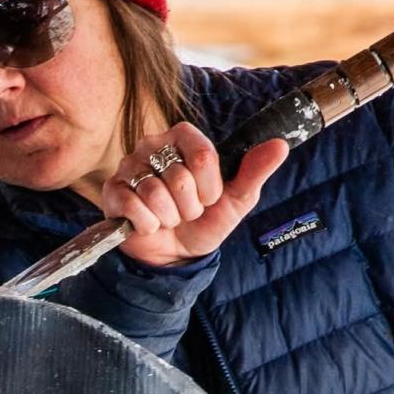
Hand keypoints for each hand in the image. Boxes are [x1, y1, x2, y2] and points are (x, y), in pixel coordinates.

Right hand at [101, 123, 289, 267]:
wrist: (176, 256)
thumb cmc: (205, 222)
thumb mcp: (236, 200)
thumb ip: (255, 171)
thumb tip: (280, 144)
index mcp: (183, 137)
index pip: (203, 156)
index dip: (210, 187)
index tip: (208, 198)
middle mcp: (152, 145)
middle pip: (179, 177)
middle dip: (189, 207)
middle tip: (186, 212)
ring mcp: (129, 167)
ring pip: (155, 193)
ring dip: (169, 218)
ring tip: (169, 219)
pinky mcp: (113, 191)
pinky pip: (133, 206)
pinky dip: (148, 225)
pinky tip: (149, 225)